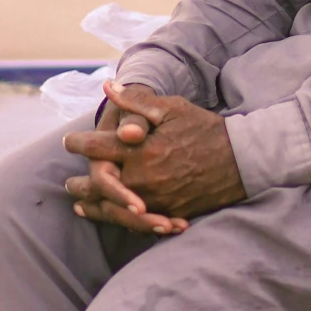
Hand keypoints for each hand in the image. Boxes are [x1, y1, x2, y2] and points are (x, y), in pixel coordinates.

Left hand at [63, 82, 244, 232]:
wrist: (242, 161)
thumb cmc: (205, 129)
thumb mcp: (172, 109)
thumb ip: (137, 101)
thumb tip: (107, 87)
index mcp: (141, 150)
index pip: (97, 148)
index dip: (78, 143)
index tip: (69, 141)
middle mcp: (144, 178)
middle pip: (98, 185)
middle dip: (80, 184)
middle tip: (67, 183)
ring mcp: (156, 199)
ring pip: (113, 209)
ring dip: (93, 206)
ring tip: (79, 204)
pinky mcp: (169, 212)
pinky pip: (136, 222)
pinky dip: (117, 219)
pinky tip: (108, 216)